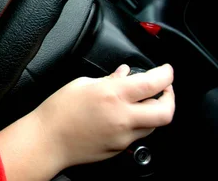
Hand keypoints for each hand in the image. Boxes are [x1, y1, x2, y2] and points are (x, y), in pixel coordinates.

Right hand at [34, 64, 174, 168]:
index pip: (153, 84)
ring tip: (142, 101)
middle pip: (166, 112)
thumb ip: (108, 79)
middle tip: (164, 89)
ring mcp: (123, 136)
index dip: (166, 74)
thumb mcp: (81, 84)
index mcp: (112, 95)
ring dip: (154, 111)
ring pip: (154, 125)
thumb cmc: (57, 111)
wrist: (47, 140)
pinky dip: (138, 122)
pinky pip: (138, 134)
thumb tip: (124, 73)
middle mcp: (122, 117)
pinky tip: (125, 115)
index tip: (166, 70)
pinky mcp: (119, 148)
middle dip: (170, 98)